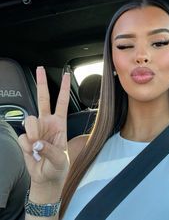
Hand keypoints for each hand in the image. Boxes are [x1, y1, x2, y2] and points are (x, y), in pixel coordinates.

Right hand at [19, 67, 70, 187]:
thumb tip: (37, 142)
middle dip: (41, 83)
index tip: (66, 74)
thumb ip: (50, 150)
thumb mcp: (61, 160)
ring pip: (29, 119)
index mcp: (60, 123)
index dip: (64, 88)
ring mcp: (35, 130)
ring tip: (37, 146)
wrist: (46, 178)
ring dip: (32, 133)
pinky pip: (22, 137)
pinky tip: (32, 152)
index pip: (62, 102)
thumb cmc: (58, 167)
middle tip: (40, 69)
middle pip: (43, 99)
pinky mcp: (25, 139)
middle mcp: (47, 123)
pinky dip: (26, 146)